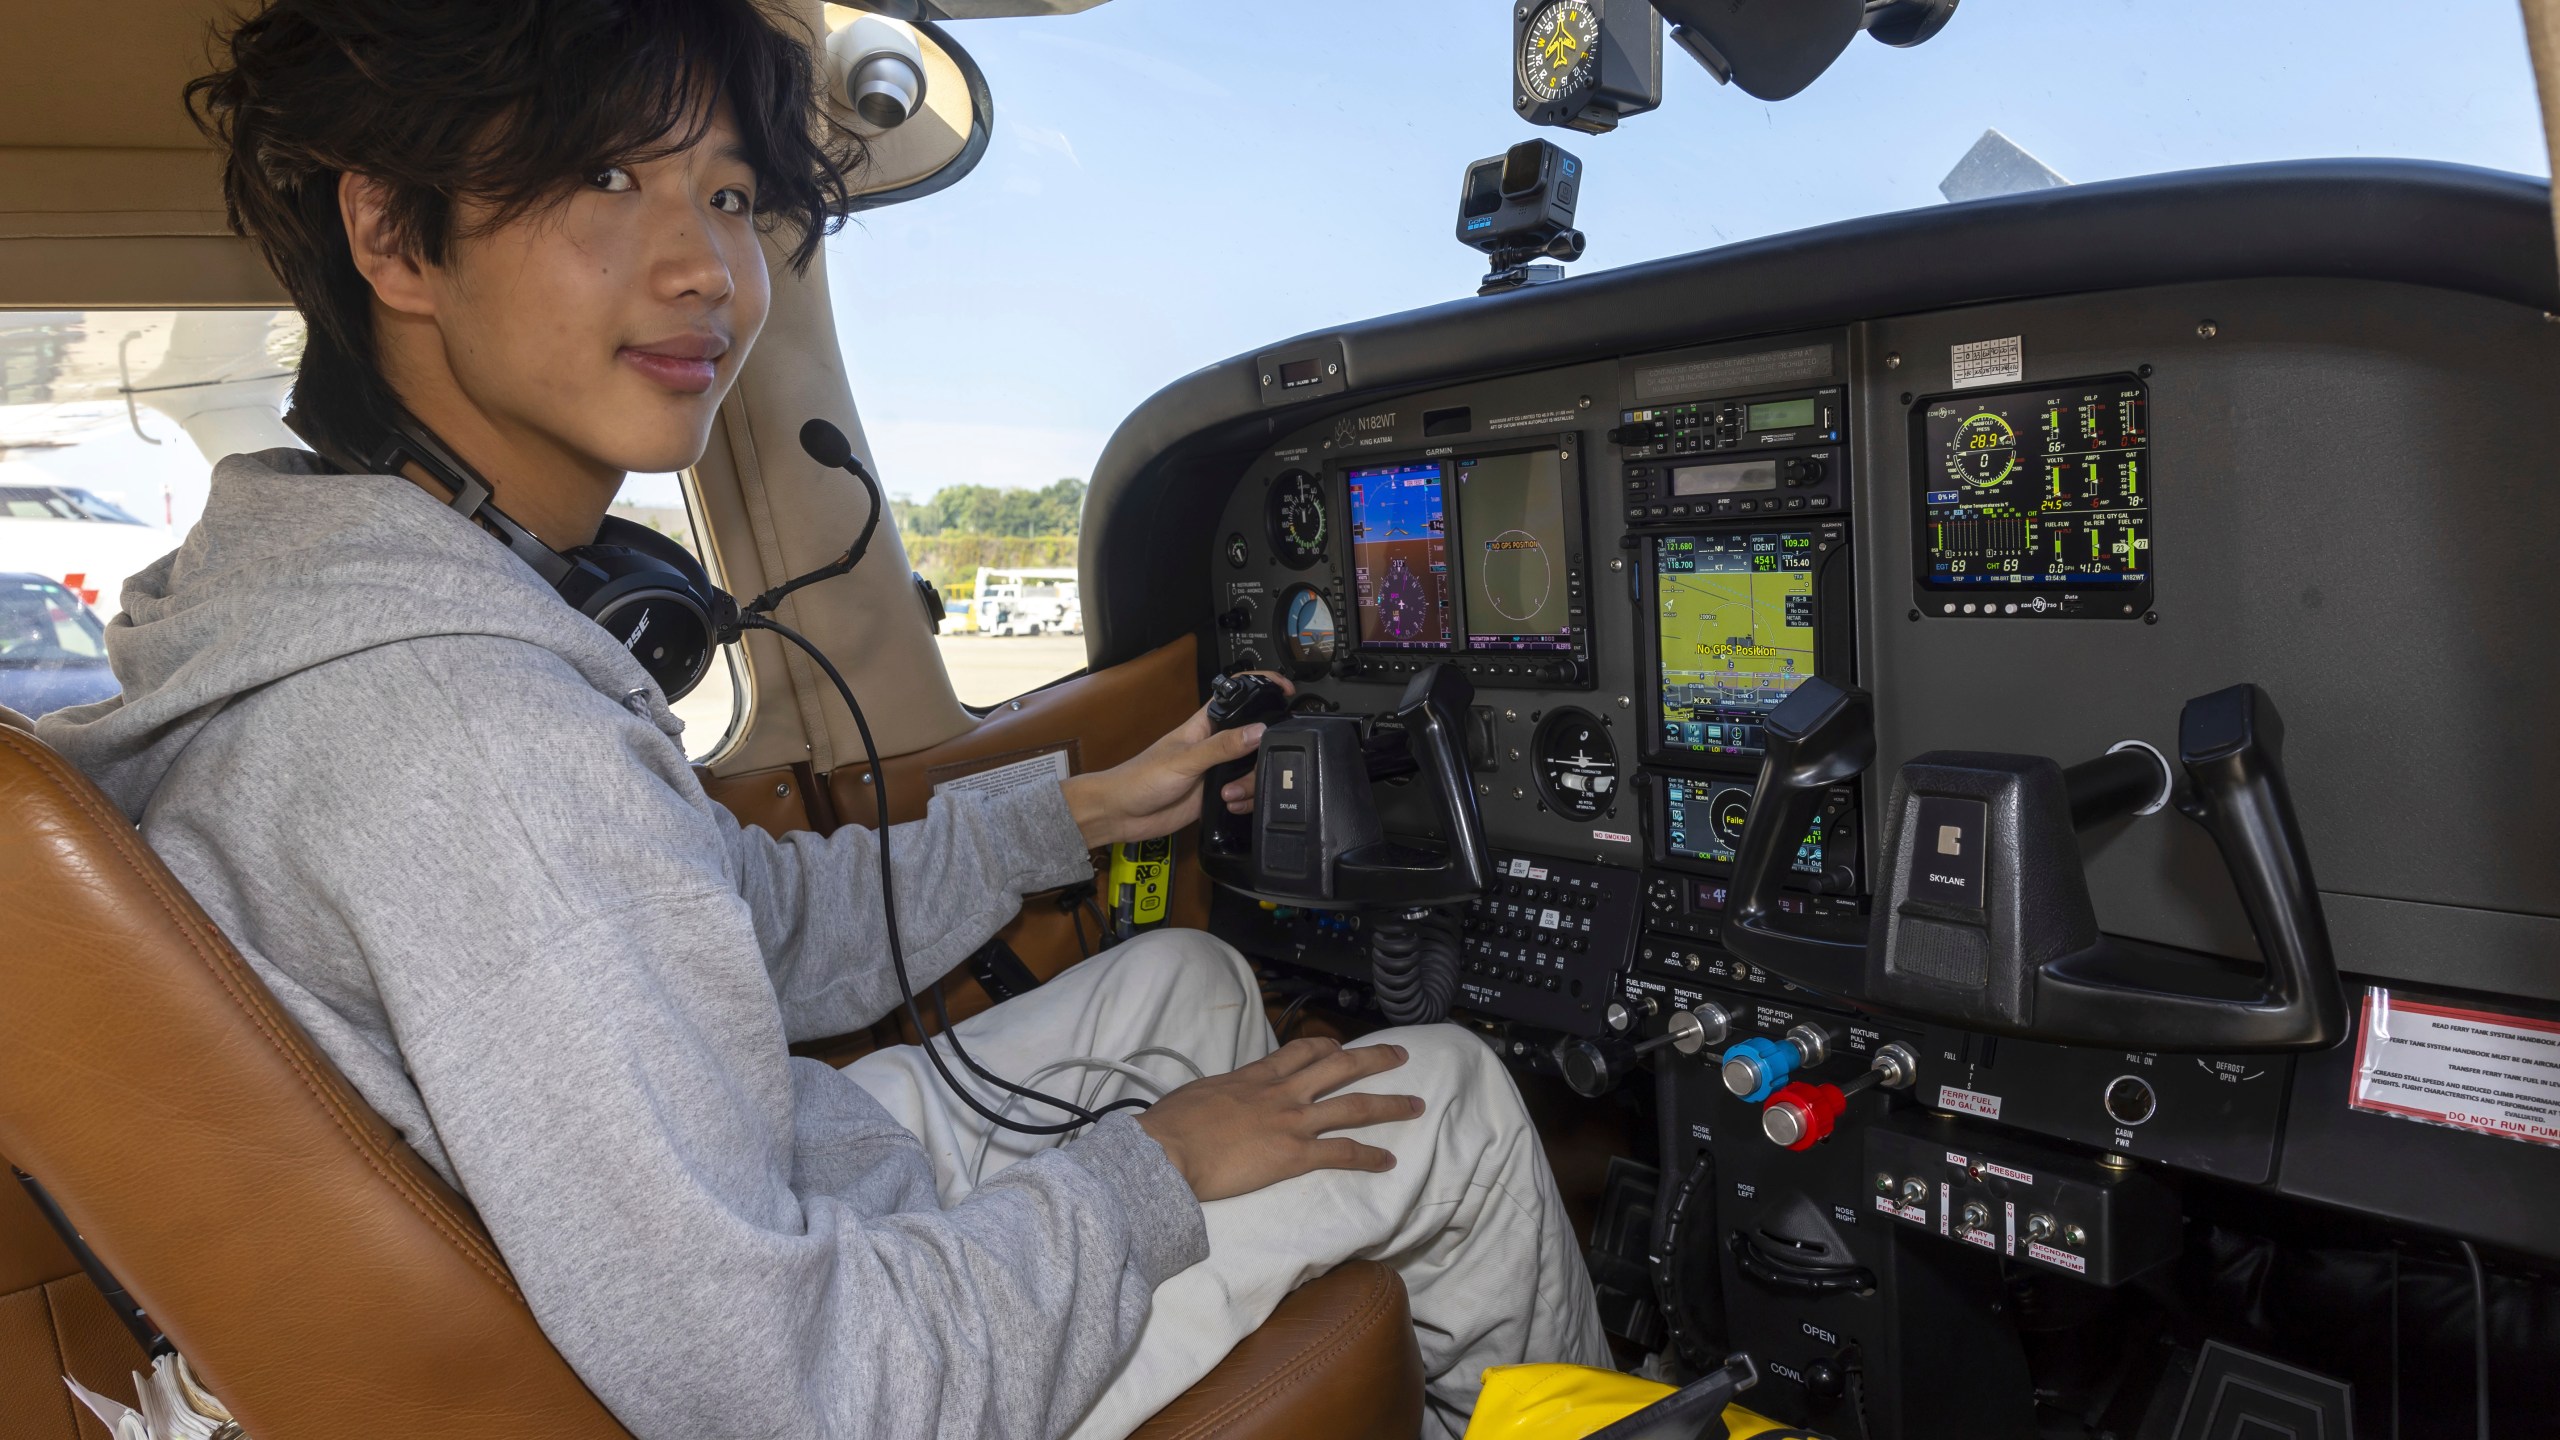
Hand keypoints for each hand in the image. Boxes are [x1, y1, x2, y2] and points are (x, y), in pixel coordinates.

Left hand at [1059, 673, 1293, 849]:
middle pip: (1255, 738)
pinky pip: (1244, 795)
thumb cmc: (1139, 778)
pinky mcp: (1216, 796)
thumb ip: (1222, 746)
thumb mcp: (1184, 759)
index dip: (1262, 687)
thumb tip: (1259, 730)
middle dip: (1262, 755)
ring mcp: (1216, 771)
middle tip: (1252, 768)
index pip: (1238, 696)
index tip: (1286, 690)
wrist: (1122, 814)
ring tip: (1229, 794)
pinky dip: (1245, 801)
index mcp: (1203, 725)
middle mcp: (1213, 746)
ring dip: (1250, 784)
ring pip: (1253, 769)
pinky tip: (1231, 805)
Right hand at [1135, 1038, 1421, 1202]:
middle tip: (1400, 1054)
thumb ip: (1219, 1093)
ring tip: (1416, 1104)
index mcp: (1255, 1076)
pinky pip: (1341, 1153)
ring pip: (1353, 1106)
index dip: (1326, 1047)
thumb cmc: (1171, 1125)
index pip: (1300, 1052)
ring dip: (1389, 1104)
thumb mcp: (1197, 1094)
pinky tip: (1387, 1160)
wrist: (1168, 1149)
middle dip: (1374, 1059)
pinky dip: (1368, 1156)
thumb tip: (1218, 1101)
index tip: (1340, 1046)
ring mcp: (1292, 1122)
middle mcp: (1282, 1093)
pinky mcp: (1293, 1155)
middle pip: (1340, 1067)